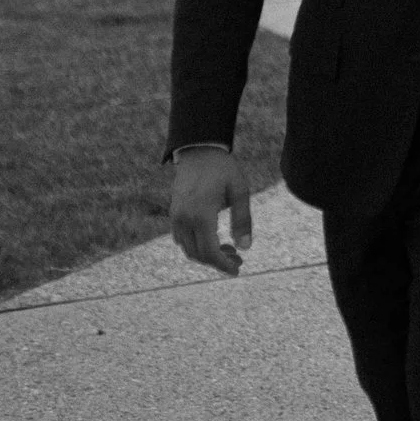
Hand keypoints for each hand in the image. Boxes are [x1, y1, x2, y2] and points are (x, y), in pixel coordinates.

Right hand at [169, 147, 253, 274]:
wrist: (199, 151)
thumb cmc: (223, 169)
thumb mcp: (239, 191)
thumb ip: (243, 219)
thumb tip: (245, 247)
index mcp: (202, 214)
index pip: (209, 251)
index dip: (223, 265)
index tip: (237, 269)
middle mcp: (185, 218)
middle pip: (198, 254)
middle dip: (217, 262)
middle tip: (237, 260)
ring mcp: (176, 216)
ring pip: (188, 249)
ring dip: (207, 255)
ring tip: (228, 250)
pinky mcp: (174, 213)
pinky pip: (181, 238)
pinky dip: (196, 245)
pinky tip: (213, 240)